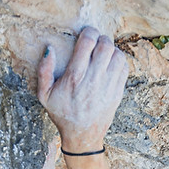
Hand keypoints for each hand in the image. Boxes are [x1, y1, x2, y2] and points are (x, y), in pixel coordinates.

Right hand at [37, 27, 128, 151]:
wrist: (83, 136)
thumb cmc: (62, 113)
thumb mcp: (44, 95)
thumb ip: (44, 70)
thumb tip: (49, 48)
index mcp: (74, 77)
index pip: (87, 43)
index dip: (89, 32)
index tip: (86, 33)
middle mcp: (93, 80)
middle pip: (105, 46)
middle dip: (101, 39)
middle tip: (96, 42)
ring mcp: (108, 87)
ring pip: (118, 55)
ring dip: (111, 49)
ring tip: (103, 53)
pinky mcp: (118, 93)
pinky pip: (124, 68)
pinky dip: (119, 61)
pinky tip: (110, 64)